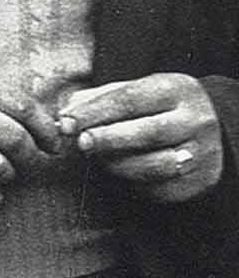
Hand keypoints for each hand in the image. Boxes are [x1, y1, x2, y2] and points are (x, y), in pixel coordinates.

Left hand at [56, 74, 225, 202]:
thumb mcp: (137, 91)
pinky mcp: (200, 180)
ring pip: (154, 165)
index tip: (66, 123)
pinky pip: (160, 187)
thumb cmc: (159, 109)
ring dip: (117, 165)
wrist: (211, 131)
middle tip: (81, 143)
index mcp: (177, 90)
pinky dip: (134, 183)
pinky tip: (123, 173)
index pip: (129, 100)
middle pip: (147, 133)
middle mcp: (196, 120)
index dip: (94, 112)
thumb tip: (66, 113)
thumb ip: (100, 99)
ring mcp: (201, 152)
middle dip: (107, 140)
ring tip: (100, 159)